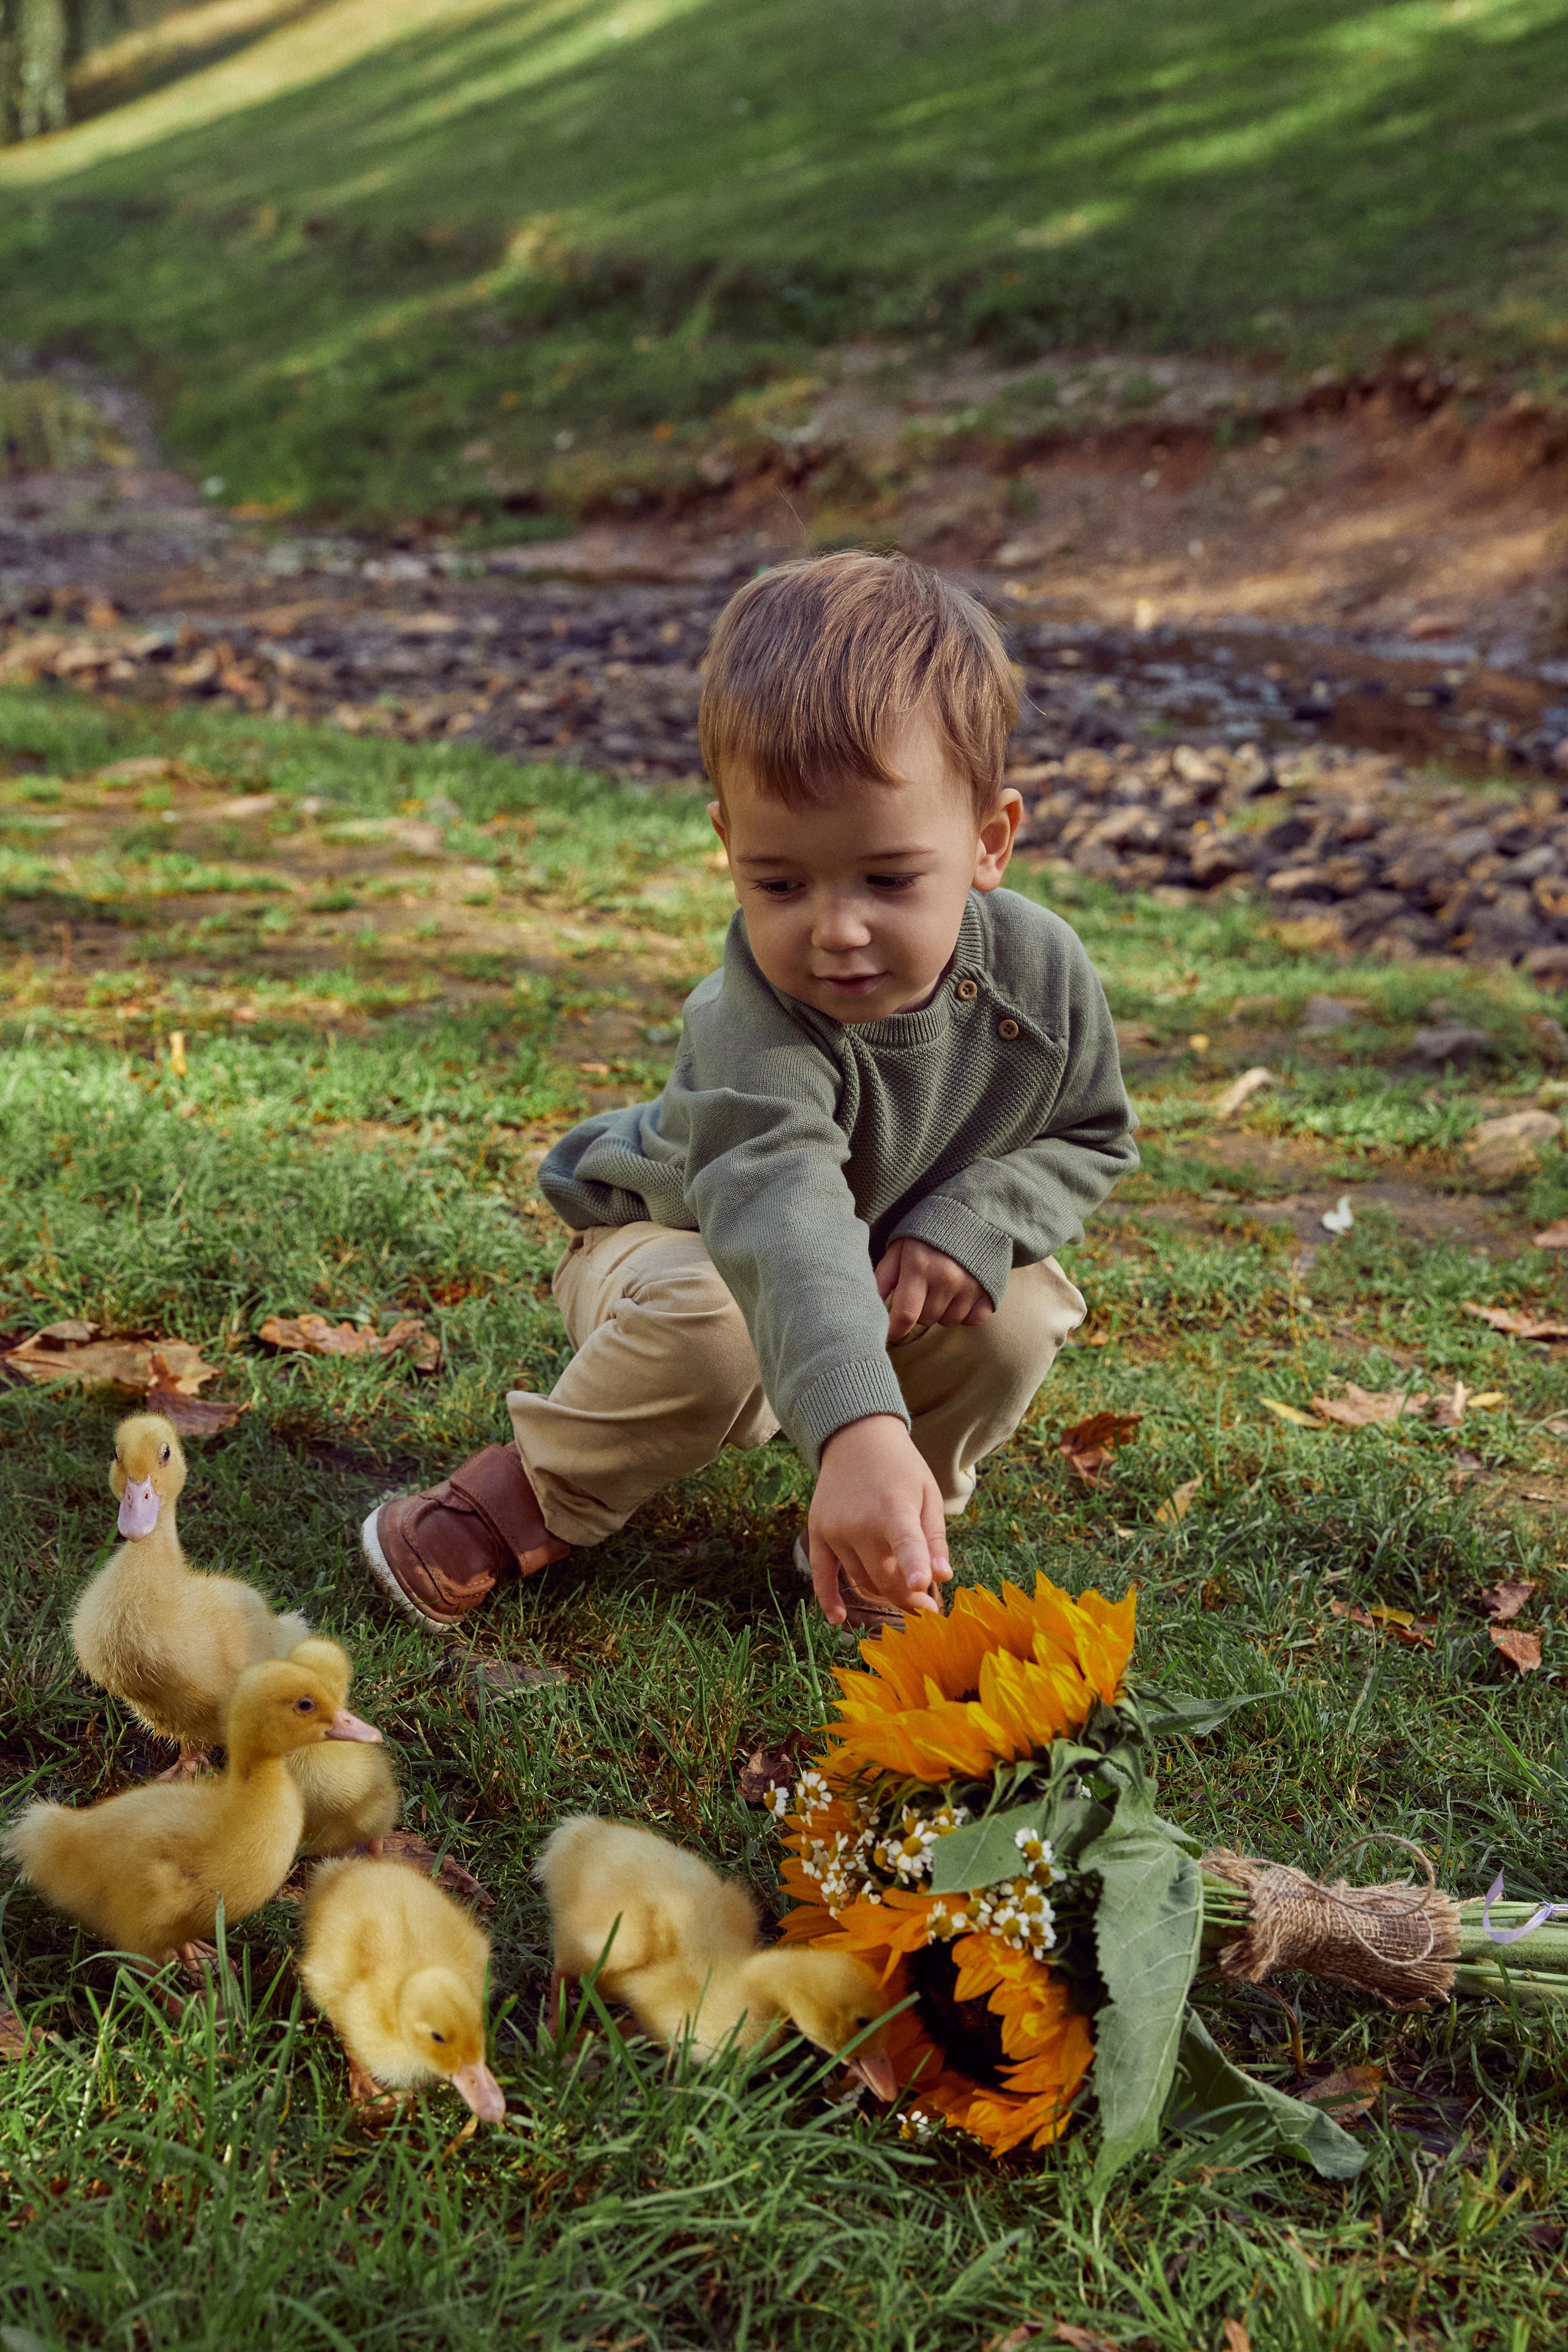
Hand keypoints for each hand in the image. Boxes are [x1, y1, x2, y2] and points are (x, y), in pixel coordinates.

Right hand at [807, 1415, 952, 1622]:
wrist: (856, 1439)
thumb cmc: (901, 1470)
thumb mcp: (928, 1495)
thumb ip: (934, 1539)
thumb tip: (942, 1577)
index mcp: (894, 1509)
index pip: (906, 1543)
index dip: (915, 1566)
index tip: (923, 1587)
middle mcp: (860, 1522)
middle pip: (886, 1578)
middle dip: (909, 1598)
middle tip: (928, 1607)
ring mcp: (835, 1530)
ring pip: (862, 1580)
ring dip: (883, 1592)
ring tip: (903, 1592)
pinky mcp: (818, 1533)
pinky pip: (821, 1574)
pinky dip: (828, 1599)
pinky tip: (838, 1619)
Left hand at [875, 1238, 993, 1343]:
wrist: (973, 1214)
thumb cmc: (928, 1234)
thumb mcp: (901, 1247)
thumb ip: (883, 1277)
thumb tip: (867, 1305)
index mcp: (920, 1266)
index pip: (905, 1315)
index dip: (895, 1329)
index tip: (892, 1330)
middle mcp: (947, 1279)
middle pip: (925, 1319)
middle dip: (920, 1309)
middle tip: (923, 1288)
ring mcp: (971, 1287)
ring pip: (948, 1322)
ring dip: (942, 1311)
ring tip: (943, 1287)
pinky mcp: (989, 1292)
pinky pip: (972, 1320)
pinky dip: (965, 1313)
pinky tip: (962, 1293)